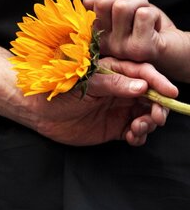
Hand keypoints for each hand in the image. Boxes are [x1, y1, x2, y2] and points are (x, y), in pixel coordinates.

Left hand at [31, 57, 176, 145]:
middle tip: (155, 117)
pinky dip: (139, 136)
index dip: (159, 82)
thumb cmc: (58, 90)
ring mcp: (118, 109)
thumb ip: (114, 84)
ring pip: (146, 115)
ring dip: (149, 123)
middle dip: (158, 107)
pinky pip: (135, 132)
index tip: (170, 93)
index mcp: (115, 72)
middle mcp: (120, 90)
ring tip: (138, 127)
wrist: (38, 111)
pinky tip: (132, 136)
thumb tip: (142, 86)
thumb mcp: (86, 82)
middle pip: (151, 97)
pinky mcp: (114, 127)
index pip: (144, 74)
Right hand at [83, 0, 189, 80]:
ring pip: (122, 6)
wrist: (174, 49)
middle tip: (139, 4)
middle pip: (103, 2)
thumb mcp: (128, 1)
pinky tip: (154, 26)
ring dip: (141, 3)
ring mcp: (119, 48)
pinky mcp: (138, 49)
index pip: (89, 0)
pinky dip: (153, 13)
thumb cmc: (149, 25)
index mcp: (95, 31)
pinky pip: (143, 15)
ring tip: (147, 15)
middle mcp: (103, 42)